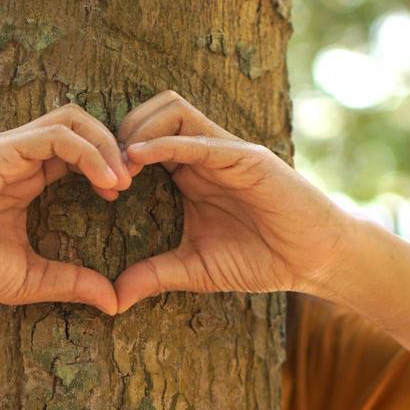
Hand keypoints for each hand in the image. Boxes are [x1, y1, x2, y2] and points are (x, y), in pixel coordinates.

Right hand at [0, 103, 133, 313]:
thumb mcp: (31, 278)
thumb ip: (72, 283)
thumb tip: (114, 302)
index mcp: (27, 177)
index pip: (78, 151)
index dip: (107, 164)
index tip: (124, 195)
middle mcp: (21, 156)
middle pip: (81, 125)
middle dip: (115, 147)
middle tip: (134, 181)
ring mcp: (11, 149)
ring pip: (73, 120)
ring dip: (107, 145)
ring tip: (123, 181)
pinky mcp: (2, 150)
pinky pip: (57, 136)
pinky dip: (90, 153)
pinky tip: (106, 183)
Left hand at [113, 91, 351, 313]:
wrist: (314, 260)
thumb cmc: (261, 259)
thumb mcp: (195, 269)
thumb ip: (155, 275)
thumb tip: (112, 299)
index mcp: (189, 172)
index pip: (143, 137)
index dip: (113, 155)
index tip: (96, 188)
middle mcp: (205, 153)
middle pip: (152, 112)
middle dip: (119, 134)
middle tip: (103, 173)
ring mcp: (225, 150)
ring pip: (172, 110)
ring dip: (138, 131)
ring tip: (121, 168)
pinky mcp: (246, 157)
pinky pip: (199, 139)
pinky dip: (165, 144)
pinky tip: (139, 160)